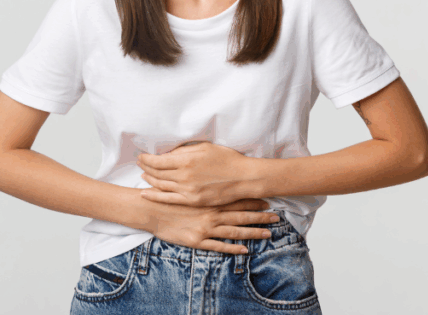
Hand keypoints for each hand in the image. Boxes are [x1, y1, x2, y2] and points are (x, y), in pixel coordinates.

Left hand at [137, 142, 255, 206]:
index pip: (157, 160)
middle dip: (145, 168)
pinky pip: (168, 199)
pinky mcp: (192, 200)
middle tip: (139, 164)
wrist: (244, 178)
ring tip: (143, 175)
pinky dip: (155, 196)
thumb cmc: (227, 159)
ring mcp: (187, 190)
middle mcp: (184, 176)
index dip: (146, 159)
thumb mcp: (205, 148)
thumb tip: (167, 153)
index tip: (141, 156)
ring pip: (160, 185)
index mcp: (186, 160)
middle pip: (156, 172)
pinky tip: (146, 193)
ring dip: (149, 180)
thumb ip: (184, 150)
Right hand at [141, 196, 278, 254]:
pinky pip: (219, 246)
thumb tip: (215, 177)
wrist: (151, 210)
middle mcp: (212, 214)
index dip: (253, 201)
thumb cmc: (168, 196)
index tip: (268, 200)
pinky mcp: (198, 241)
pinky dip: (233, 249)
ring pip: (235, 232)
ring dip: (253, 233)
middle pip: (241, 216)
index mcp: (210, 200)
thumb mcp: (186, 184)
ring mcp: (206, 229)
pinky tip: (245, 250)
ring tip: (268, 234)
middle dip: (260, 217)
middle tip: (276, 217)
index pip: (236, 200)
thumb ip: (202, 183)